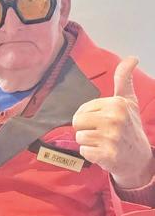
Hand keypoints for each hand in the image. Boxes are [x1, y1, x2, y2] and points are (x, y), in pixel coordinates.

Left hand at [72, 56, 153, 187]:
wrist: (137, 157)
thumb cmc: (129, 127)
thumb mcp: (128, 101)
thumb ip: (123, 79)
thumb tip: (131, 58)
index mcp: (117, 103)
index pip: (82, 110)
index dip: (88, 117)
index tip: (102, 121)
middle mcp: (115, 119)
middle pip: (77, 122)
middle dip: (85, 129)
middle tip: (100, 133)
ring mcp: (111, 137)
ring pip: (79, 137)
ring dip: (88, 142)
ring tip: (102, 142)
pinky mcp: (106, 154)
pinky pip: (84, 151)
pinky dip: (90, 154)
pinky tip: (102, 152)